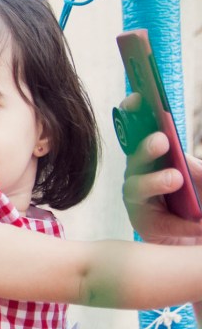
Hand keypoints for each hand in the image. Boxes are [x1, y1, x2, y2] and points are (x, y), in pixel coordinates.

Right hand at [121, 94, 201, 244]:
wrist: (199, 230)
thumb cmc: (200, 198)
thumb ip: (198, 169)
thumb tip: (182, 161)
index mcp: (154, 154)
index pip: (138, 129)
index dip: (134, 112)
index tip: (139, 98)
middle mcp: (139, 172)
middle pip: (135, 156)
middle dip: (146, 147)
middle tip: (161, 140)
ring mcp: (137, 199)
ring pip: (137, 187)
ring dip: (155, 181)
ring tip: (174, 178)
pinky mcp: (143, 224)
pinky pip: (157, 222)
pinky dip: (179, 223)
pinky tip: (197, 223)